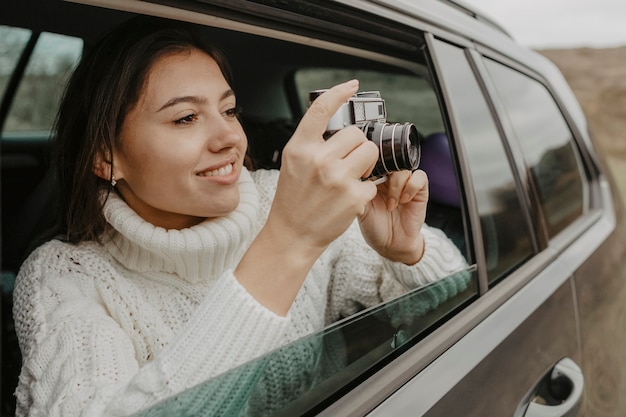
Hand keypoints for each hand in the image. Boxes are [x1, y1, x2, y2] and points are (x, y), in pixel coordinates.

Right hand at [266, 79, 379, 250]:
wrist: (292, 234)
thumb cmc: (293, 200)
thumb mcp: (293, 163)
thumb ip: (311, 142)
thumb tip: (335, 124)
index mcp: (300, 148)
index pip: (321, 110)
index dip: (339, 93)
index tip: (351, 86)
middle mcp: (319, 160)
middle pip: (356, 134)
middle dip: (356, 146)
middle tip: (345, 162)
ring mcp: (338, 178)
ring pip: (370, 152)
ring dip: (366, 163)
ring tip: (351, 177)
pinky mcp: (354, 197)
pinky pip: (372, 181)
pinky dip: (364, 189)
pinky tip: (348, 198)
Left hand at [358, 169, 428, 264]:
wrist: (391, 245)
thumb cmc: (374, 227)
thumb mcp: (360, 207)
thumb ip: (359, 189)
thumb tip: (358, 173)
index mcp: (373, 178)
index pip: (374, 160)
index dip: (371, 164)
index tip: (366, 176)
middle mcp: (389, 178)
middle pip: (390, 160)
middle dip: (384, 172)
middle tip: (378, 186)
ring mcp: (405, 183)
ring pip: (403, 168)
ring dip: (396, 185)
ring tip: (391, 204)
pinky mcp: (419, 191)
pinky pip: (419, 177)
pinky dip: (411, 186)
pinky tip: (403, 200)